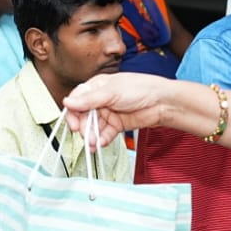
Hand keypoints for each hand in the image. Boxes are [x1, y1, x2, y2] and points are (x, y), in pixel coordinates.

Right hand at [62, 72, 176, 146]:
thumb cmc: (140, 88)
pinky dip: (101, 140)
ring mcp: (108, 113)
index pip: (77, 100)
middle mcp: (100, 100)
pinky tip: (101, 143)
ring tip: (93, 143)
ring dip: (91, 136)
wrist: (162, 102)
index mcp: (96, 87)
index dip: (73, 112)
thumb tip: (67, 102)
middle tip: (86, 136)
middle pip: (84, 116)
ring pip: (93, 127)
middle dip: (83, 127)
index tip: (74, 124)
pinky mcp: (116, 125)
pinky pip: (104, 134)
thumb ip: (89, 100)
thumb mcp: (111, 92)